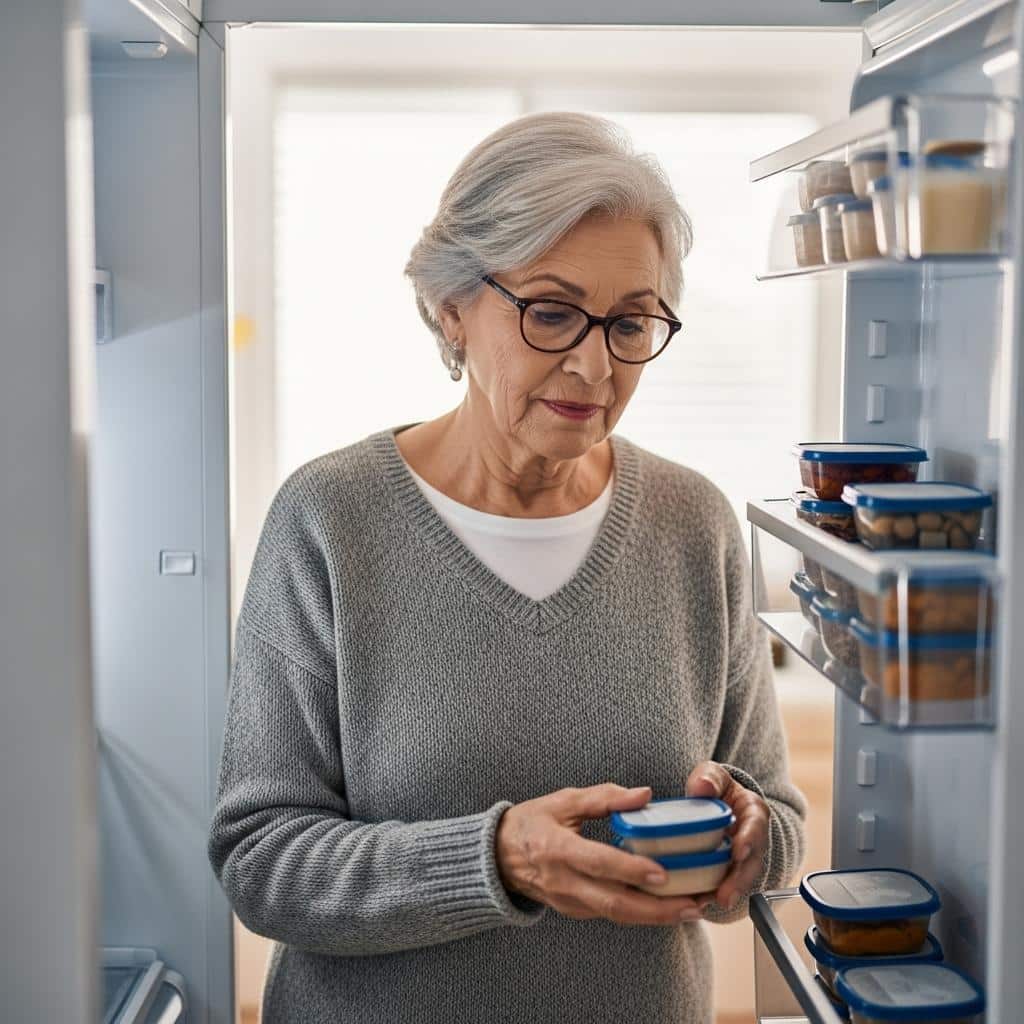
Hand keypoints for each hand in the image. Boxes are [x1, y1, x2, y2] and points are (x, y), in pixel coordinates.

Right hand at [495, 784, 711, 925]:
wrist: (498, 857)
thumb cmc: (533, 821)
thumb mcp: (563, 800)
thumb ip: (604, 797)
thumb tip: (644, 794)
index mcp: (558, 849)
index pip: (599, 862)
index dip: (631, 869)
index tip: (663, 872)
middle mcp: (563, 881)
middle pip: (614, 903)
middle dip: (656, 909)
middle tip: (692, 905)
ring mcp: (568, 902)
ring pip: (616, 915)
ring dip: (655, 916)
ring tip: (690, 910)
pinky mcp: (573, 911)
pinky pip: (610, 915)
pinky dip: (639, 913)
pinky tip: (664, 907)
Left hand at [686, 761, 769, 910]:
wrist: (714, 801)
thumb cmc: (715, 787)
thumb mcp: (713, 776)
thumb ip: (709, 778)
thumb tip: (702, 787)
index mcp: (754, 812)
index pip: (756, 827)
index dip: (748, 841)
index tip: (738, 853)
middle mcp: (753, 838)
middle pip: (751, 862)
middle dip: (738, 880)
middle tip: (723, 895)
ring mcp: (743, 857)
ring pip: (740, 879)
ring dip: (725, 893)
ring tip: (706, 903)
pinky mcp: (729, 870)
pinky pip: (724, 885)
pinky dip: (711, 894)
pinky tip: (696, 902)